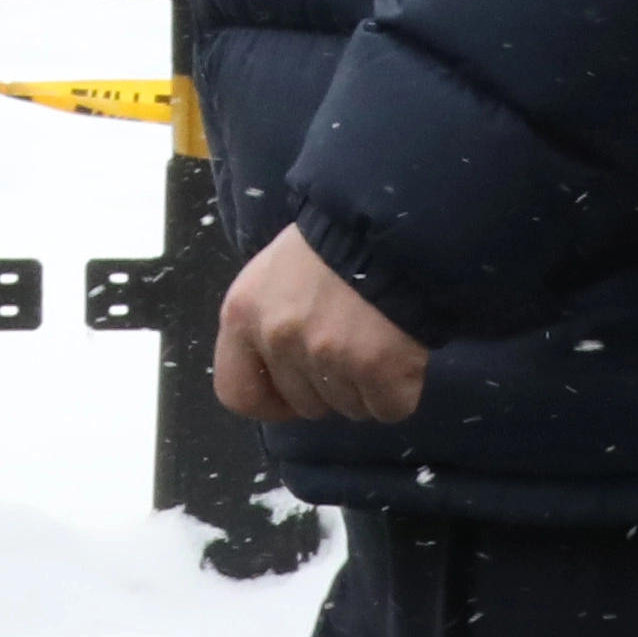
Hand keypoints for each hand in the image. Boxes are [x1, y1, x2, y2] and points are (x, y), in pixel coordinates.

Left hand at [213, 225, 428, 424]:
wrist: (387, 227)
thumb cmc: (327, 246)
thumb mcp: (271, 276)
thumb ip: (263, 323)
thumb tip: (277, 372)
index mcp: (242, 315)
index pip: (237, 393)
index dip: (269, 401)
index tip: (294, 392)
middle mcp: (279, 340)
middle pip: (304, 404)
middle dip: (329, 387)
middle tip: (349, 347)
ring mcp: (329, 357)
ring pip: (349, 409)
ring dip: (364, 387)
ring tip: (374, 340)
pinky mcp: (379, 371)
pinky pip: (389, 409)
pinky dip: (398, 390)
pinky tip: (399, 353)